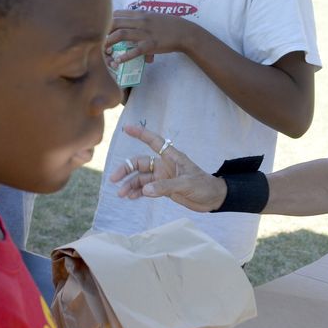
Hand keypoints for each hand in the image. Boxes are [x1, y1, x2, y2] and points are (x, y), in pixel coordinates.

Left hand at [106, 10, 195, 65]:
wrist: (184, 32)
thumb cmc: (169, 25)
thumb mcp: (153, 17)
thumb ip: (140, 19)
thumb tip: (129, 24)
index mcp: (140, 14)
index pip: (117, 13)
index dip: (106, 20)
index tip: (101, 29)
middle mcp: (141, 21)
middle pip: (115, 22)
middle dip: (103, 31)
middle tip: (97, 40)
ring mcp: (145, 33)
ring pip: (121, 34)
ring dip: (109, 43)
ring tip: (104, 51)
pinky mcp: (151, 44)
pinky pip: (135, 50)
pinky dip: (125, 56)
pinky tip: (118, 61)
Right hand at [110, 125, 227, 211]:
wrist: (213, 199)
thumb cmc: (204, 185)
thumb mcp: (186, 184)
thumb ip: (165, 187)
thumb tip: (145, 190)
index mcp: (171, 157)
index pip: (154, 142)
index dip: (140, 134)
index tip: (126, 128)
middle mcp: (164, 165)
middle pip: (140, 163)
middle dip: (126, 170)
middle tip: (114, 179)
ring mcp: (162, 177)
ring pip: (141, 178)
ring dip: (130, 185)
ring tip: (121, 194)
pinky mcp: (163, 189)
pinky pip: (146, 189)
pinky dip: (138, 192)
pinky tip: (131, 197)